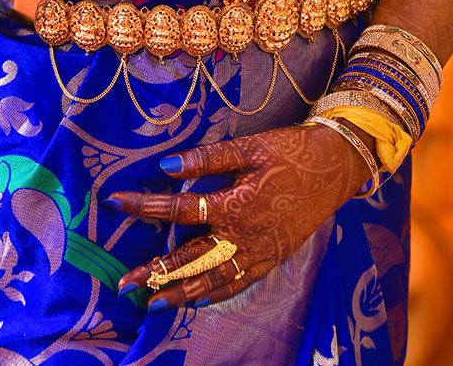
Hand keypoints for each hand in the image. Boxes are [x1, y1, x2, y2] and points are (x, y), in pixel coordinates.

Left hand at [110, 123, 368, 309]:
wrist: (335, 169)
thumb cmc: (290, 152)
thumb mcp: (250, 147)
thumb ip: (208, 158)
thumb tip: (167, 166)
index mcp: (235, 205)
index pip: (181, 209)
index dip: (147, 206)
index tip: (117, 203)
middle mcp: (243, 238)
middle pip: (190, 259)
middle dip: (154, 271)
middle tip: (123, 283)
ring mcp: (258, 254)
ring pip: (212, 280)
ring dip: (179, 293)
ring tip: (151, 304)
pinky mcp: (270, 260)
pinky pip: (237, 284)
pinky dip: (215, 294)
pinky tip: (196, 300)